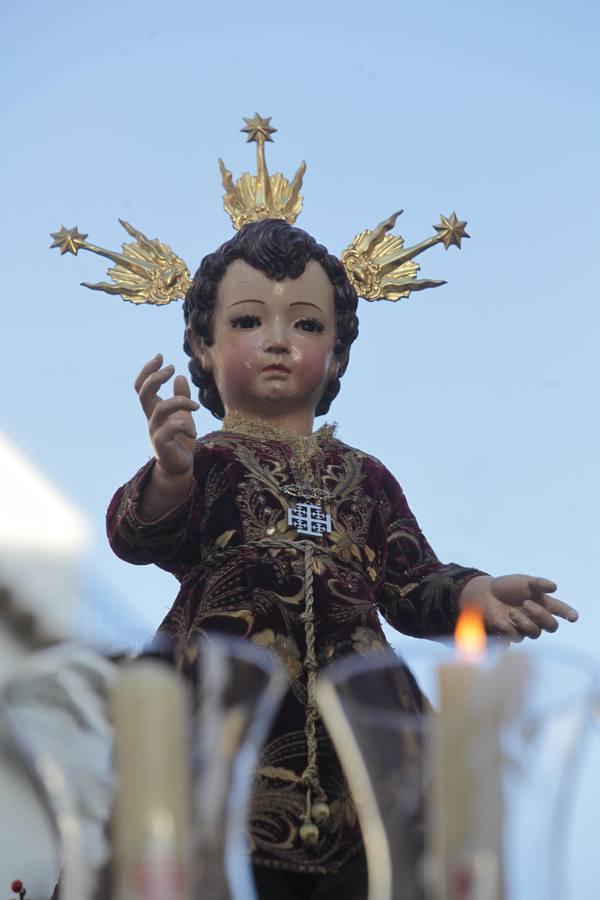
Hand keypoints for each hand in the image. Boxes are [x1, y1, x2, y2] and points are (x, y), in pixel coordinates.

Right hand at [135, 354, 199, 476]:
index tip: (160, 356)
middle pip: (143, 393)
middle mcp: (151, 419)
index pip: (141, 387)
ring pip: (161, 409)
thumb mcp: (184, 415)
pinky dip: (185, 426)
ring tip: (196, 407)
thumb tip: (180, 376)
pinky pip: (170, 429)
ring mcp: (155, 432)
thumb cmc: (180, 440)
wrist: (180, 467)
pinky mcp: (162, 445)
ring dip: (180, 402)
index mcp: (154, 410)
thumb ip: (181, 397)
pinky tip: (193, 431)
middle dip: (155, 377)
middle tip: (172, 367)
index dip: (147, 370)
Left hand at [459, 574, 578, 642]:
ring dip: (524, 622)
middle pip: (552, 626)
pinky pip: (517, 637)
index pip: (561, 610)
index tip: (573, 617)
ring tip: (511, 611)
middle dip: (541, 616)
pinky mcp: (512, 634)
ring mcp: (526, 627)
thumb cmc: (507, 586)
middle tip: (526, 603)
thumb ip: (538, 583)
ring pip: (535, 634)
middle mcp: (538, 617)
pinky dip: (509, 627)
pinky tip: (502, 620)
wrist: (485, 594)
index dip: (569, 614)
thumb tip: (554, 587)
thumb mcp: (523, 581)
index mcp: (544, 603)